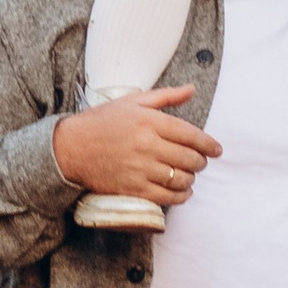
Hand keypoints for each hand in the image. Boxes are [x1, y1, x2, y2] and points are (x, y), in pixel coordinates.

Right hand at [53, 85, 221, 205]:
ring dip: (191, 179)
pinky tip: (183, 192)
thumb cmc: (102, 121)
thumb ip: (166, 96)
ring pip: (181, 179)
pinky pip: (167, 197)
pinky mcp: (133, 189)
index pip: (192, 135)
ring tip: (189, 175)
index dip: (209, 145)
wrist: (70, 147)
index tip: (217, 150)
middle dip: (201, 162)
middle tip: (200, 162)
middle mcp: (147, 145)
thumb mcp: (133, 101)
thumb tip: (192, 89)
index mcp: (149, 121)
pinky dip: (181, 196)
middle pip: (190, 159)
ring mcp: (140, 169)